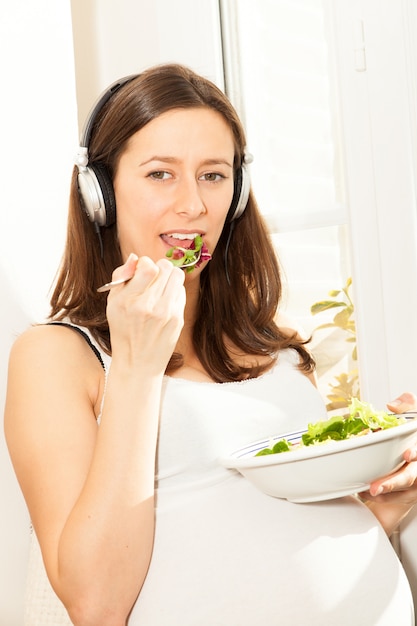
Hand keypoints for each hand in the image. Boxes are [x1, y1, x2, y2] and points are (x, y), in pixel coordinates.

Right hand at [106, 253, 185, 372]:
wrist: (138, 364)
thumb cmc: (123, 331)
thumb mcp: (112, 305)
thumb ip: (121, 277)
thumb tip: (135, 257)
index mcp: (128, 301)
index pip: (148, 267)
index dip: (146, 263)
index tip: (142, 270)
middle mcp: (148, 306)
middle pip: (166, 268)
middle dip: (159, 268)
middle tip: (153, 278)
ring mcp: (166, 313)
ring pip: (177, 276)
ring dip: (169, 277)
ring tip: (160, 287)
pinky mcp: (178, 319)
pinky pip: (181, 291)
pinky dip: (173, 291)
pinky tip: (164, 301)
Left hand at [361, 393, 416, 533]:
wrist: (405, 454)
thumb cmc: (409, 434)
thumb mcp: (412, 414)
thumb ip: (406, 405)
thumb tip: (392, 406)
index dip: (415, 453)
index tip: (406, 455)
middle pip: (410, 476)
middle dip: (393, 482)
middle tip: (376, 486)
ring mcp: (416, 481)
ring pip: (404, 492)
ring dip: (385, 494)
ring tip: (367, 491)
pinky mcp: (409, 493)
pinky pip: (396, 500)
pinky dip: (381, 498)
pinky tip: (365, 492)